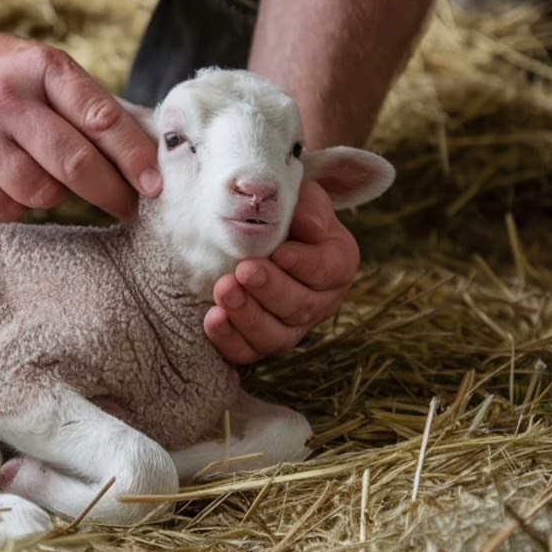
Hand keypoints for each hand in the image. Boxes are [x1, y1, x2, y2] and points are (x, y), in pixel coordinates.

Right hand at [0, 20, 161, 221]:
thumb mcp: (42, 67)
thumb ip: (86, 105)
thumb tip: (145, 155)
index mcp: (43, 68)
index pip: (101, 118)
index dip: (134, 157)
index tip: (157, 185)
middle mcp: (8, 98)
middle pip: (75, 164)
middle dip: (111, 193)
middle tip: (128, 208)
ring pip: (40, 193)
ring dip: (59, 197)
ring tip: (53, 181)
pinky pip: (4, 209)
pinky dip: (20, 206)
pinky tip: (13, 184)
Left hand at [205, 179, 359, 363]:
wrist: (260, 230)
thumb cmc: (285, 211)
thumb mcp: (302, 198)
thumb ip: (309, 206)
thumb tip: (307, 225)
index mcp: (338, 264)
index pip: (327, 270)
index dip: (304, 264)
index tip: (280, 253)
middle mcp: (320, 302)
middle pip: (301, 306)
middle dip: (271, 290)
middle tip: (244, 271)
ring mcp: (291, 327)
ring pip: (277, 336)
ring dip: (248, 316)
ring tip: (224, 290)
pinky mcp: (259, 342)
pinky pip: (248, 352)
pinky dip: (229, 340)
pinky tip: (213, 319)